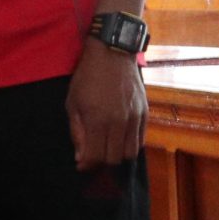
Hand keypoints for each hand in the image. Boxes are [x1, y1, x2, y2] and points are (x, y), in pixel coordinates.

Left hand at [67, 43, 146, 168]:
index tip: (81, 164)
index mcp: (97, 120)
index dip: (87, 165)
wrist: (113, 54)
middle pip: (114, 159)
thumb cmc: (87, 78)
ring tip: (107, 148)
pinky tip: (119, 139)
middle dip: (101, 162)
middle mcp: (118, 122)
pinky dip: (130, 145)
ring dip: (117, 155)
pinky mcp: (145, 113)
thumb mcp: (73, 102)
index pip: (95, 156)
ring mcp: (134, 118)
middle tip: (93, 155)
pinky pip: (141, 140)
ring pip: (130, 153)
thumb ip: (77, 131)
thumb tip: (81, 157)